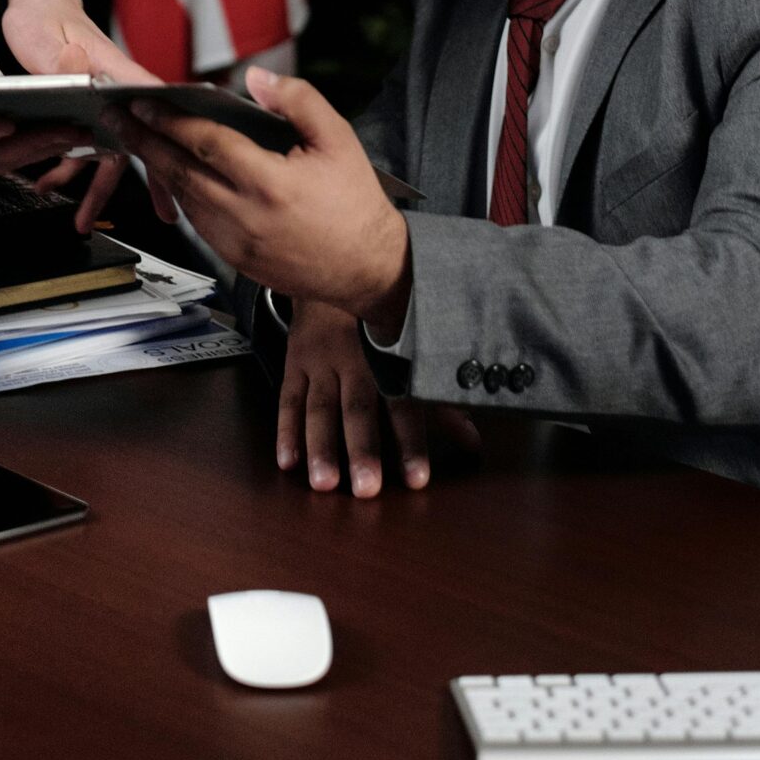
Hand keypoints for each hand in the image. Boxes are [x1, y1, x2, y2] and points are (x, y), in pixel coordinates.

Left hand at [1, 0, 173, 231]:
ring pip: (109, 151)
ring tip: (85, 220)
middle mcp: (114, 90)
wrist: (35, 1)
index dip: (173, 144)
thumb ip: (64, 59)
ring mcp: (99, 102)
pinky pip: (80, 146)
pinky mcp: (79, 108)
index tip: (186, 175)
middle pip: (141, 140)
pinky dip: (67, 169)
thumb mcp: (46, 38)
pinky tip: (49, 183)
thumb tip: (81, 68)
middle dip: (154, 181)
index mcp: (116, 73)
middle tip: (168, 214)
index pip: (154, 111)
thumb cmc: (45, 13)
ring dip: (98, 188)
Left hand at [123, 67, 411, 322]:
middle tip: (118, 118)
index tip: (143, 103)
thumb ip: (298, 101)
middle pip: (180, 173)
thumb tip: (257, 78)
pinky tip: (175, 175)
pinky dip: (182, 195)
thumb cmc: (356, 204)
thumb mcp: (338, 139)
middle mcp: (246, 217)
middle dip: (144, 141)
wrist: (369, 269)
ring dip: (158, 169)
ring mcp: (238, 243)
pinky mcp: (236, 261)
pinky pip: (198, 222)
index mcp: (270, 184)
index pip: (205, 144)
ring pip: (184, 200)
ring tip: (138, 140)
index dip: (169, 121)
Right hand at [275, 298, 480, 496]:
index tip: (416, 478)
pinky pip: (288, 398)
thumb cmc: (381, 324)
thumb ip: (441, 404)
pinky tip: (287, 462)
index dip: (411, 442)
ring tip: (324, 484)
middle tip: (367, 488)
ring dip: (320, 447)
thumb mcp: (413, 359)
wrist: (336, 271)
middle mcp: (354, 362)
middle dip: (362, 449)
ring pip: (320, 408)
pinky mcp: (294, 363)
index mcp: (389, 361)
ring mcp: (321, 363)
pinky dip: (285, 431)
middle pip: (358, 409)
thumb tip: (473, 442)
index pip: (404, 406)